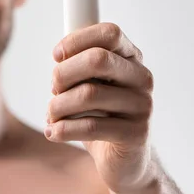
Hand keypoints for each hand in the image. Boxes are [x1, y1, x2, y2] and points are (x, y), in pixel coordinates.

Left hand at [46, 23, 154, 193]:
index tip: (56, 56)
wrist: (124, 160)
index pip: (109, 33)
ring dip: (57, 106)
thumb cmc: (100, 114)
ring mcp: (142, 106)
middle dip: (63, 73)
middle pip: (96, 59)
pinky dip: (63, 129)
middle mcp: (142, 78)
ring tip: (51, 116)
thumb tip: (59, 55)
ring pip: (88, 94)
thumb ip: (79, 64)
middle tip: (53, 89)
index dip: (76, 40)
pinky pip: (90, 126)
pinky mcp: (136, 134)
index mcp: (131, 58)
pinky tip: (53, 132)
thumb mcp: (89, 83)